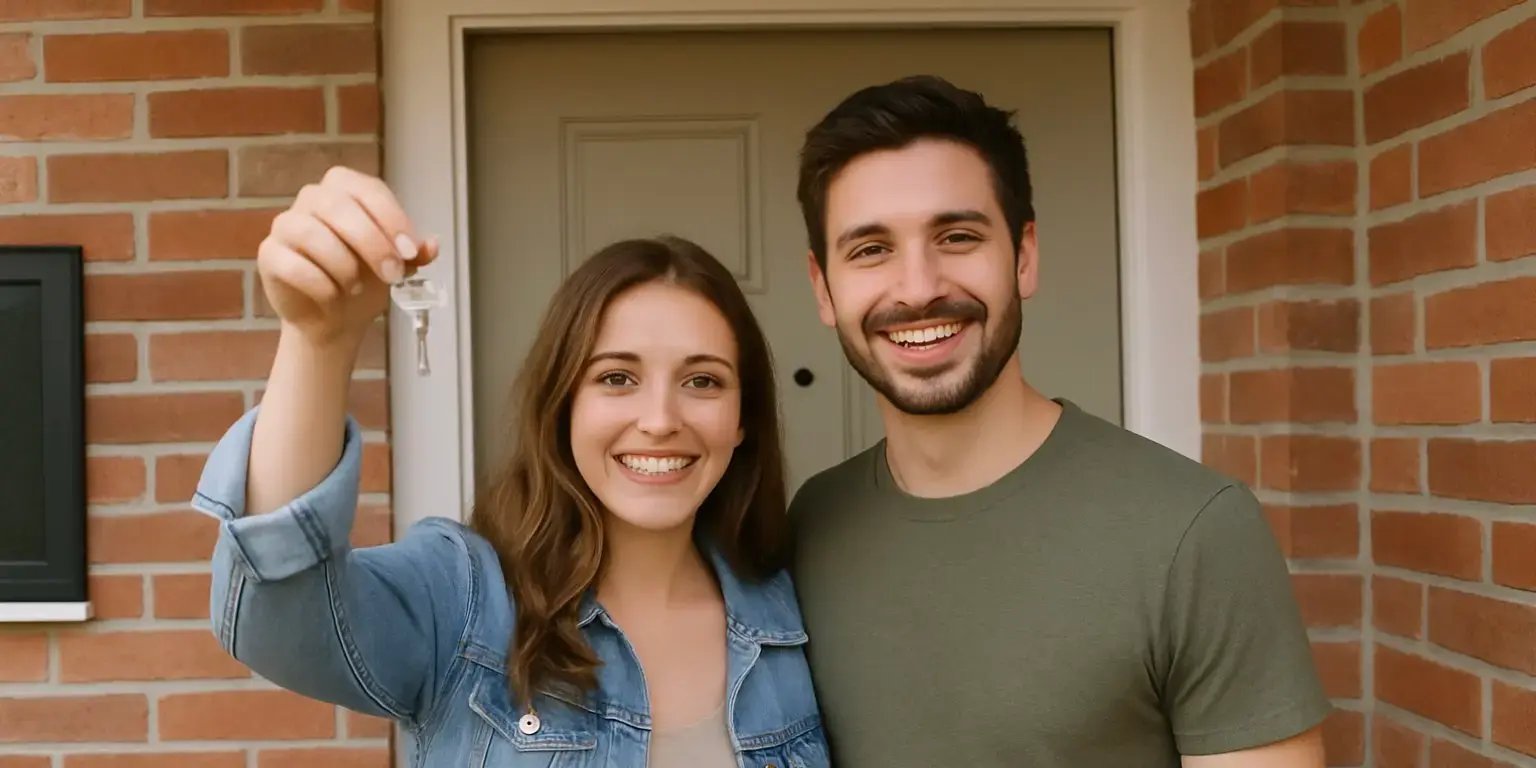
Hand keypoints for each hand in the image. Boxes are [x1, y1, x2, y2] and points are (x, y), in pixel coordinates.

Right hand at [257, 165, 439, 348]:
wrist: (333, 318)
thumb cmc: (366, 279)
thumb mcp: (398, 266)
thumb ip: (414, 254)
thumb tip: (432, 246)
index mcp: (346, 189)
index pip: (369, 190)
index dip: (392, 219)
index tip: (410, 251)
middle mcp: (312, 198)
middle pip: (339, 207)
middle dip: (372, 243)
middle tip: (392, 275)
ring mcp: (286, 224)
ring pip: (312, 233)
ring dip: (344, 265)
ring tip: (358, 288)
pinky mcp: (269, 254)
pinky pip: (293, 264)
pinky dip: (320, 285)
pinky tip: (333, 297)